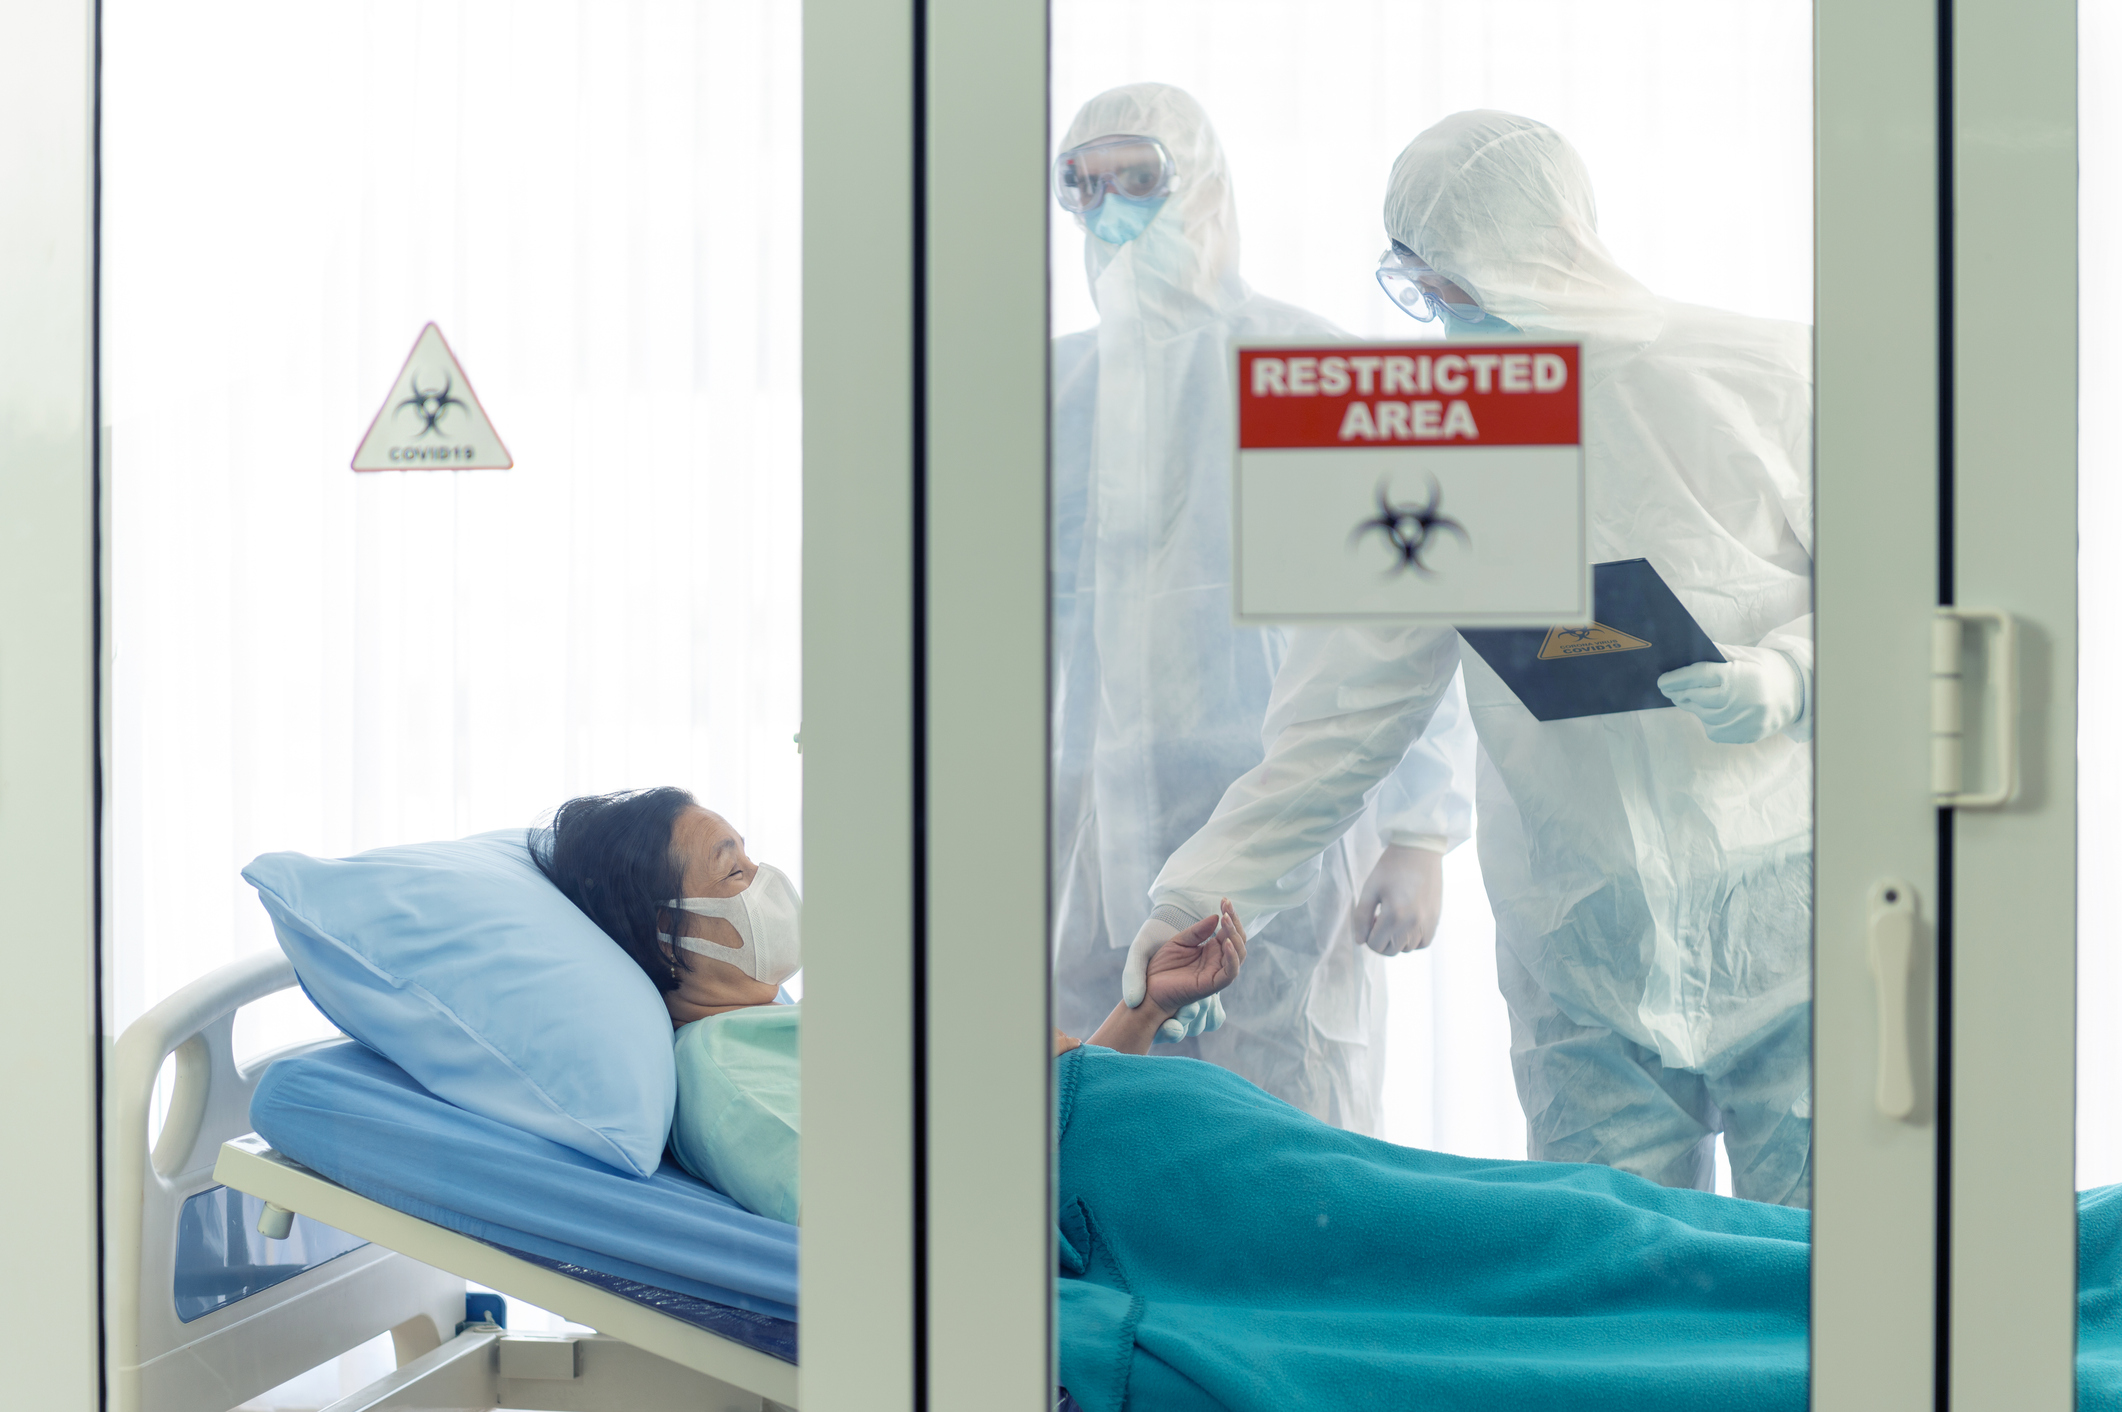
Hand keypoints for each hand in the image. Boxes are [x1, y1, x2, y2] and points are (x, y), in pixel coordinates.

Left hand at [1123, 913, 1225, 1042]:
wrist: (1149, 988)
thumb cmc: (1163, 967)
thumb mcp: (1179, 942)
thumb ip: (1197, 931)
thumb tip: (1217, 917)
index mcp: (1212, 950)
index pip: (1229, 931)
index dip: (1229, 915)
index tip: (1224, 900)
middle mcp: (1218, 961)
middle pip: (1238, 940)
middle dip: (1235, 922)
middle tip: (1226, 905)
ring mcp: (1217, 973)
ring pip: (1239, 955)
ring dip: (1235, 936)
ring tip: (1226, 920)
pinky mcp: (1212, 985)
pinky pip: (1230, 972)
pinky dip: (1232, 957)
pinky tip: (1227, 942)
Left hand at [1354, 844, 1443, 954]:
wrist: (1419, 851)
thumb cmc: (1391, 867)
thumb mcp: (1369, 888)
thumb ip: (1361, 917)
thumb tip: (1360, 941)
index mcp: (1394, 915)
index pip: (1375, 945)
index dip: (1367, 935)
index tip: (1370, 918)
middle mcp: (1413, 923)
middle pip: (1390, 950)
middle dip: (1380, 939)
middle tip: (1379, 918)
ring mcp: (1427, 923)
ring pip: (1406, 948)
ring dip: (1396, 940)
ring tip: (1394, 918)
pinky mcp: (1436, 919)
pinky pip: (1423, 943)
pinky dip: (1413, 940)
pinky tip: (1407, 924)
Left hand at [1657, 645, 1804, 743]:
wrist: (1798, 693)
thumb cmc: (1767, 670)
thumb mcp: (1745, 656)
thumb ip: (1716, 655)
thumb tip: (1685, 654)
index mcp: (1737, 676)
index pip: (1697, 676)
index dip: (1676, 678)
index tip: (1662, 681)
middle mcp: (1737, 701)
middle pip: (1696, 697)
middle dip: (1679, 693)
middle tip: (1668, 689)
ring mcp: (1740, 721)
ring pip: (1702, 715)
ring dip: (1691, 706)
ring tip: (1686, 698)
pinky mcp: (1743, 735)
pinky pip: (1713, 729)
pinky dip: (1707, 720)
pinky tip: (1708, 711)